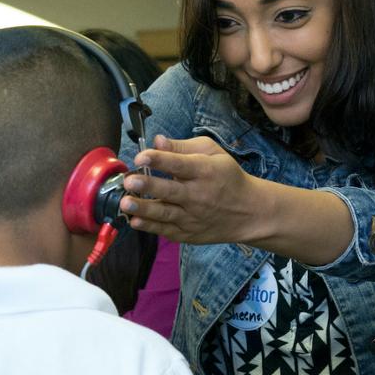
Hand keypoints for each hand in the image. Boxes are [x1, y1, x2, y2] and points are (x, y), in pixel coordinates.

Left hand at [120, 135, 263, 244]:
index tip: (141, 156)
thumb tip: (156, 141)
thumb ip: (182, 147)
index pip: (180, 165)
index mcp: (204, 171)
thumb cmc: (226, 176)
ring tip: (126, 203)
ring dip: (144, 209)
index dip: (160, 159)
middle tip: (129, 181)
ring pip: (165, 214)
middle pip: (170, 191)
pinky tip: (134, 221)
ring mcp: (192, 217)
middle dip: (148, 186)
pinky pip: (166, 230)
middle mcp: (198, 195)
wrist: (248, 212)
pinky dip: (150, 227)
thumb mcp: (212, 153)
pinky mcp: (188, 233)